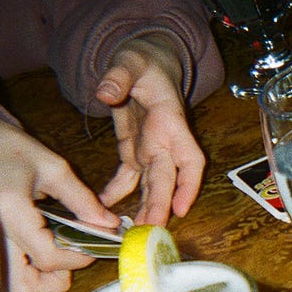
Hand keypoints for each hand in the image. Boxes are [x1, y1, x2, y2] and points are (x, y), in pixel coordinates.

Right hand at [0, 102, 117, 291]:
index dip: (78, 257)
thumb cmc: (6, 146)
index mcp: (9, 213)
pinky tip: (33, 252)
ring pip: (8, 290)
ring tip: (51, 254)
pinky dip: (20, 276)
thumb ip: (81, 198)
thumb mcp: (51, 166)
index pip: (49, 257)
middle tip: (68, 254)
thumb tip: (108, 224)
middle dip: (53, 280)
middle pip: (23, 288)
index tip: (94, 244)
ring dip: (35, 283)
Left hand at [93, 34, 205, 224]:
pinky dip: (116, 194)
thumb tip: (104, 92)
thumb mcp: (131, 60)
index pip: (189, 158)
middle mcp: (164, 141)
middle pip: (167, 178)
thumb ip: (118, 76)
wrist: (145, 60)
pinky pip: (127, 178)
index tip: (181, 207)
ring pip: (150, 185)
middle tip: (148, 231)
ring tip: (130, 233)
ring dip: (143, 208)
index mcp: (170, 122)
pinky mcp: (134, 151)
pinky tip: (102, 209)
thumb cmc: (144, 59)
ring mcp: (150, 149)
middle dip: (159, 205)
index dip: (188, 184)